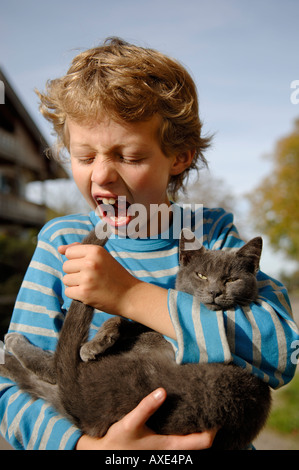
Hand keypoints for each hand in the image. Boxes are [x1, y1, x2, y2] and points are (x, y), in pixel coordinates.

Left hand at [58, 243, 175, 337]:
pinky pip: (68, 291)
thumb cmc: (115, 275)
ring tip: (91, 285)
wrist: (130, 295)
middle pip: (66, 266)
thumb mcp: (102, 257)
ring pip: (66, 279)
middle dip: (75, 272)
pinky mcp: (84, 293)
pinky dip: (76, 294)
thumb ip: (81, 251)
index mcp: (95, 251)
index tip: (88, 266)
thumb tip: (60, 249)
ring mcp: (87, 278)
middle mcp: (90, 262)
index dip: (76, 260)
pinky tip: (89, 293)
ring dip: (75, 284)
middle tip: (91, 277)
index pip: (69, 252)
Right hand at [75, 388, 216, 449]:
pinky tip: (182, 412)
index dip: (213, 429)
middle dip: (209, 425)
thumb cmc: (118, 441)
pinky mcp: (160, 446)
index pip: (203, 442)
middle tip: (211, 404)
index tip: (217, 411)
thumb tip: (162, 391)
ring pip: (191, 442)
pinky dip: (187, 428)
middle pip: (200, 442)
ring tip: (200, 405)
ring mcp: (166, 450)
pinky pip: (181, 439)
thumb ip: (145, 407)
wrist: (103, 454)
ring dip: (198, 426)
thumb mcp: (130, 422)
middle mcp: (171, 450)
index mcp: (169, 446)